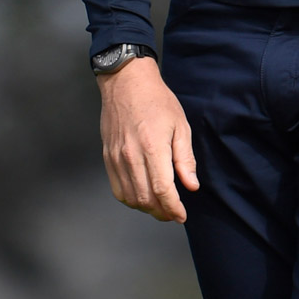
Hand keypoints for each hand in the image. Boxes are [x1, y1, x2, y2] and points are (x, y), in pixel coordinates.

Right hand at [97, 57, 198, 221]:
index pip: (162, 190)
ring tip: (160, 206)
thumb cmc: (156, 100)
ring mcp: (117, 158)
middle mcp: (132, 156)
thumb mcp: (180, 124)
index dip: (173, 208)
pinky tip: (142, 196)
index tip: (181, 215)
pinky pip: (117, 189)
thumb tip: (191, 185)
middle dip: (162, 212)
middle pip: (145, 198)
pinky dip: (131, 199)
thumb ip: (185, 158)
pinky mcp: (108, 158)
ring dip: (146, 208)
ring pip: (131, 198)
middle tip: (173, 212)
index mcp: (153, 147)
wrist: (127, 83)